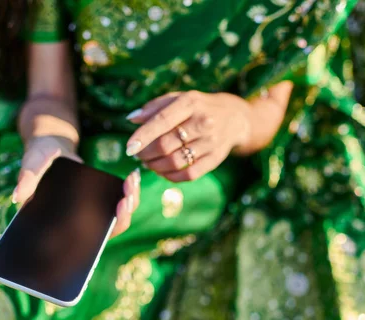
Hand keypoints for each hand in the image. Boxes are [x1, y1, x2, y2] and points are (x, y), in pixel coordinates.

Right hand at [13, 135, 139, 237]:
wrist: (52, 148)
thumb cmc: (38, 157)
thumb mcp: (32, 163)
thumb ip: (27, 177)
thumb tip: (18, 195)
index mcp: (58, 223)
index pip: (81, 242)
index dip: (100, 236)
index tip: (114, 217)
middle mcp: (78, 223)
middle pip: (106, 231)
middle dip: (121, 217)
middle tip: (125, 199)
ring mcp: (90, 213)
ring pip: (117, 218)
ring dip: (129, 203)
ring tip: (131, 182)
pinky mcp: (100, 201)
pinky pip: (120, 203)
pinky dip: (128, 193)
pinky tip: (132, 178)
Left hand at [125, 91, 252, 181]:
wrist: (236, 118)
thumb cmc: (199, 107)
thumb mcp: (180, 98)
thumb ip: (155, 107)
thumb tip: (131, 119)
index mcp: (190, 103)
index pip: (162, 121)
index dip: (142, 136)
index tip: (128, 147)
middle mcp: (203, 122)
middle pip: (166, 144)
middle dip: (146, 154)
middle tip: (137, 155)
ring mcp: (211, 142)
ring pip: (175, 162)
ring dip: (156, 166)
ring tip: (148, 163)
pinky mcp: (215, 159)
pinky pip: (189, 174)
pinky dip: (171, 176)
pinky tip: (162, 171)